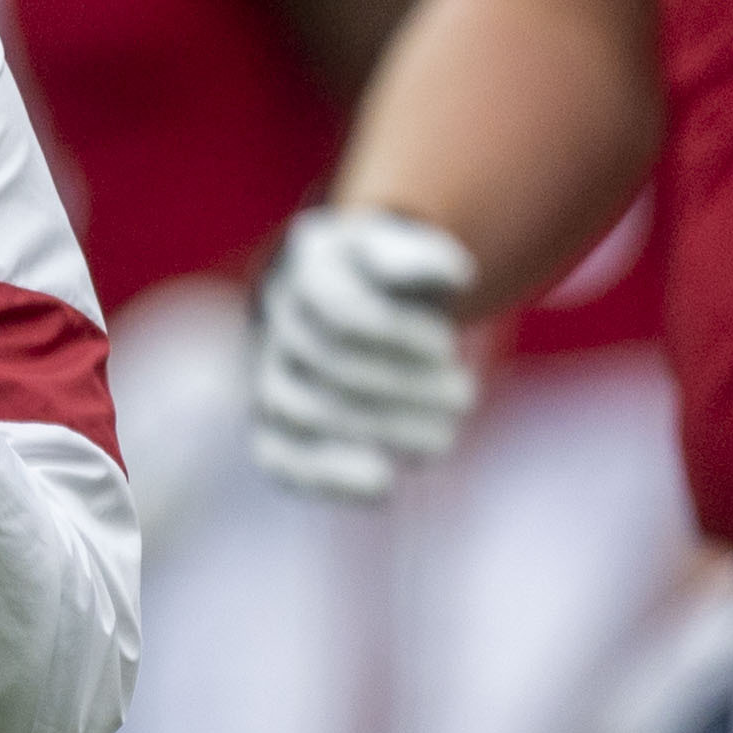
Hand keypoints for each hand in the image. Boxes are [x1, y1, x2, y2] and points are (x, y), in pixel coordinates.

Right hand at [250, 207, 477, 503]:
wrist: (358, 302)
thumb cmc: (393, 277)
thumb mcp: (409, 248)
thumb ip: (424, 255)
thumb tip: (455, 276)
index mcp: (307, 264)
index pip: (342, 310)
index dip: (399, 335)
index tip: (445, 344)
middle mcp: (275, 318)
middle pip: (330, 362)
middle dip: (408, 386)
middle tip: (464, 394)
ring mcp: (268, 374)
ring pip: (306, 410)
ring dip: (385, 429)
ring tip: (443, 435)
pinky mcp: (273, 427)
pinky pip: (278, 457)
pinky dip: (328, 477)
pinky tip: (384, 484)